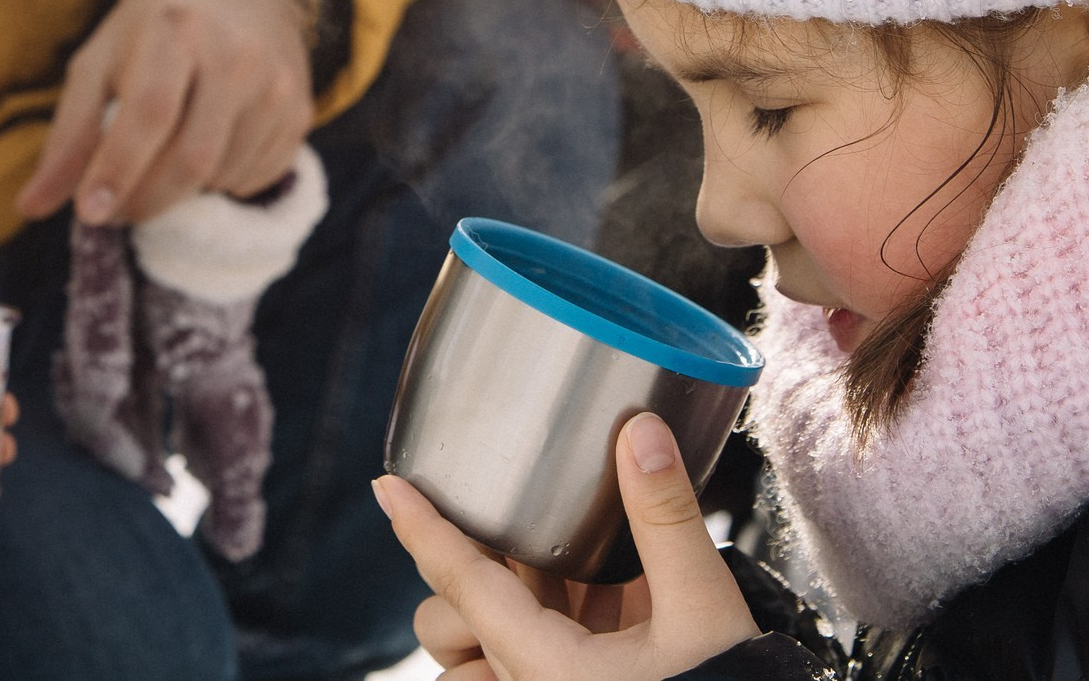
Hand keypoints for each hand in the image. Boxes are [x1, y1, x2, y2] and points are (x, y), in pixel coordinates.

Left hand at [16, 0, 312, 225]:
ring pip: (222, 176)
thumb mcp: (101, 59)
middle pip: (191, 157)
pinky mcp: (300, 111)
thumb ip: (68, 134)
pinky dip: (219, 186)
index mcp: (175, 30)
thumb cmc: (155, 27)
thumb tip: (32, 207)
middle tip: (114, 212)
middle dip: (145, 200)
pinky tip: (202, 154)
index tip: (88, 215)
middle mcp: (235, 54)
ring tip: (158, 167)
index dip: (118, 169)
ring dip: (181, 194)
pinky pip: (256, 178)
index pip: (150, 112)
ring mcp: (276, 84)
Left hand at [376, 413, 756, 679]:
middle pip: (447, 628)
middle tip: (504, 541)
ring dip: (484, 614)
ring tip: (530, 576)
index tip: (386, 486)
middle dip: (455, 586)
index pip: (459, 582)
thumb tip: (641, 430)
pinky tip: (572, 603)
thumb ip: (667, 517)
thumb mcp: (702, 609)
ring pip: (475, 650)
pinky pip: (515, 662)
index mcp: (544, 666)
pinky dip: (521, 628)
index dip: (420, 529)